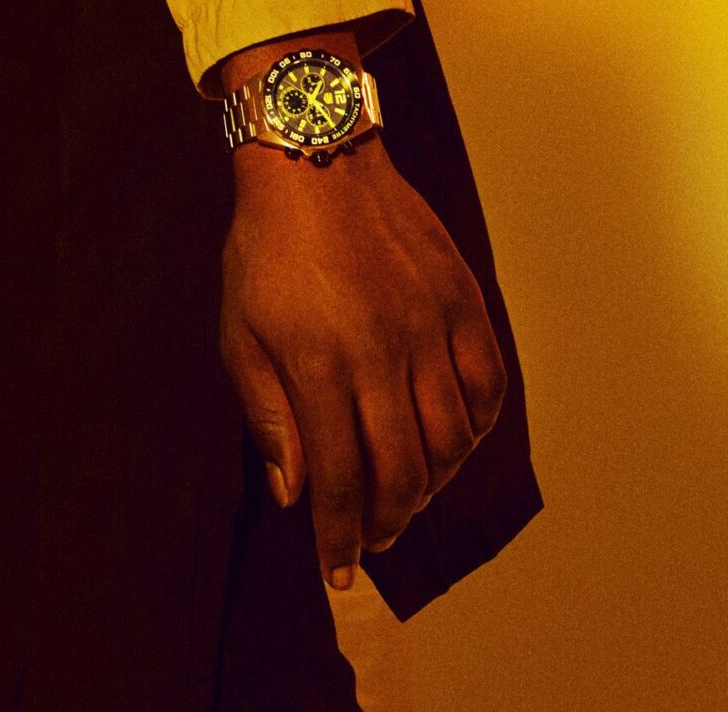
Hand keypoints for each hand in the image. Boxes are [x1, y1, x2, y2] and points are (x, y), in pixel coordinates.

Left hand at [219, 133, 506, 589]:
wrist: (315, 156)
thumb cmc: (266, 246)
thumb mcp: (239, 329)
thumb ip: (267, 415)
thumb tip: (294, 494)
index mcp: (319, 362)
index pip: (342, 481)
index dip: (341, 539)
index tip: (338, 571)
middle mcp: (382, 350)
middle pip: (403, 474)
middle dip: (386, 523)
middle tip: (370, 538)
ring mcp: (430, 323)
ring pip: (452, 441)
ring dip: (431, 485)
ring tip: (405, 494)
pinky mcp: (462, 299)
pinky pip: (488, 386)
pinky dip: (476, 429)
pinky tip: (450, 440)